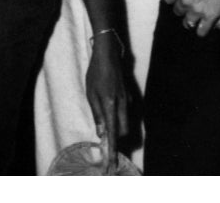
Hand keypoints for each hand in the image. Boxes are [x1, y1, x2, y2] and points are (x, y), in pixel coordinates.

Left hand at [85, 33, 127, 171]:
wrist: (108, 54)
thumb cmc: (96, 73)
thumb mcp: (91, 93)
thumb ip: (97, 113)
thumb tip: (101, 133)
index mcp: (112, 106)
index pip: (114, 134)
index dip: (114, 150)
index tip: (112, 164)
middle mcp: (123, 106)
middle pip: (123, 131)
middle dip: (116, 138)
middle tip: (105, 139)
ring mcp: (128, 101)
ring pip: (126, 122)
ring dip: (117, 127)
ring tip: (104, 124)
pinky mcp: (129, 96)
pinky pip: (125, 112)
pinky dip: (119, 116)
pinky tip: (108, 107)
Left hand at [159, 0, 219, 36]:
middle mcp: (184, 1)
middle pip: (178, 10)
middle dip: (182, 8)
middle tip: (188, 6)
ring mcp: (197, 10)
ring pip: (188, 22)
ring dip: (191, 20)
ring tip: (194, 19)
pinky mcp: (211, 16)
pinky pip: (202, 30)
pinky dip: (202, 30)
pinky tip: (203, 28)